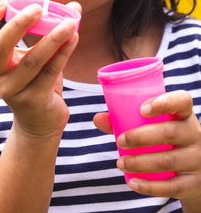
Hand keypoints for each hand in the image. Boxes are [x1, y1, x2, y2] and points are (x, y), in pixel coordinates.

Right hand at [0, 0, 78, 138]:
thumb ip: (51, 30)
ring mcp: (12, 90)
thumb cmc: (37, 81)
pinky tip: (74, 38)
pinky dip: (63, 53)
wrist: (40, 122)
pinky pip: (50, 72)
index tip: (7, 3)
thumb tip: (74, 6)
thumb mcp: (37, 54)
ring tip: (71, 22)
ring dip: (53, 38)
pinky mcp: (33, 100)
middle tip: (39, 8)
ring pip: (32, 60)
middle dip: (19, 24)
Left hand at [94, 90, 200, 207]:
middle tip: (120, 141)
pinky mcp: (193, 183)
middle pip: (169, 132)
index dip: (163, 102)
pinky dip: (149, 186)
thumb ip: (126, 120)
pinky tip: (132, 182)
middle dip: (140, 137)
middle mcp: (194, 135)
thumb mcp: (156, 127)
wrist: (195, 174)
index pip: (182, 101)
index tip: (142, 109)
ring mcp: (196, 159)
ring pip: (168, 161)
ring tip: (120, 163)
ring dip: (140, 162)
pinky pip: (172, 186)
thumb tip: (98, 118)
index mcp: (184, 115)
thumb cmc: (167, 141)